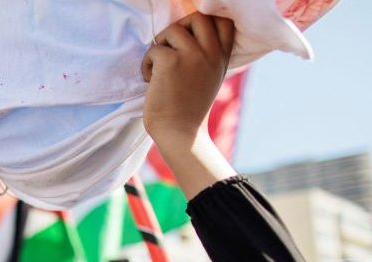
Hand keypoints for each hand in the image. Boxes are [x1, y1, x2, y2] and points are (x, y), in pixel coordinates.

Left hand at [142, 12, 234, 148]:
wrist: (180, 134)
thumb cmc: (190, 111)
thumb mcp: (210, 79)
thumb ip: (207, 57)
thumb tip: (188, 35)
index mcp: (221, 58)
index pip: (225, 23)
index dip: (207, 24)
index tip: (191, 40)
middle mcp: (210, 53)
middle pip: (198, 17)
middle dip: (180, 28)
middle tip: (171, 50)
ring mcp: (192, 55)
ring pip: (173, 29)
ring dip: (161, 45)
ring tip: (158, 67)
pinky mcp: (170, 61)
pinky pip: (154, 48)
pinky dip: (147, 63)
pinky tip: (150, 80)